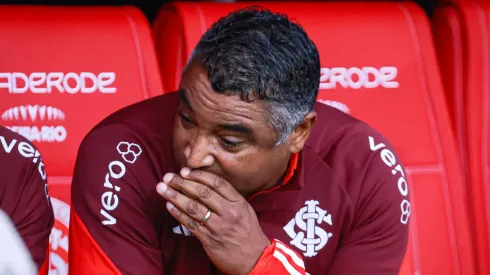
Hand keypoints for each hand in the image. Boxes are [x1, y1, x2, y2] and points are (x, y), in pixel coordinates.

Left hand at [156, 168, 270, 274]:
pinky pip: (190, 224)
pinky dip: (178, 213)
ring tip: (162, 188)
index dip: (199, 175)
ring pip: (193, 207)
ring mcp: (218, 226)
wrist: (254, 258)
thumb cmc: (248, 232)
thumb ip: (229, 198)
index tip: (185, 170)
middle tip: (169, 177)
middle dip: (182, 183)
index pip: (216, 183)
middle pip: (202, 193)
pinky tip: (169, 206)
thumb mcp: (245, 210)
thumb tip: (207, 184)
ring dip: (175, 196)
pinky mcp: (209, 240)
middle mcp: (228, 212)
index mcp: (238, 202)